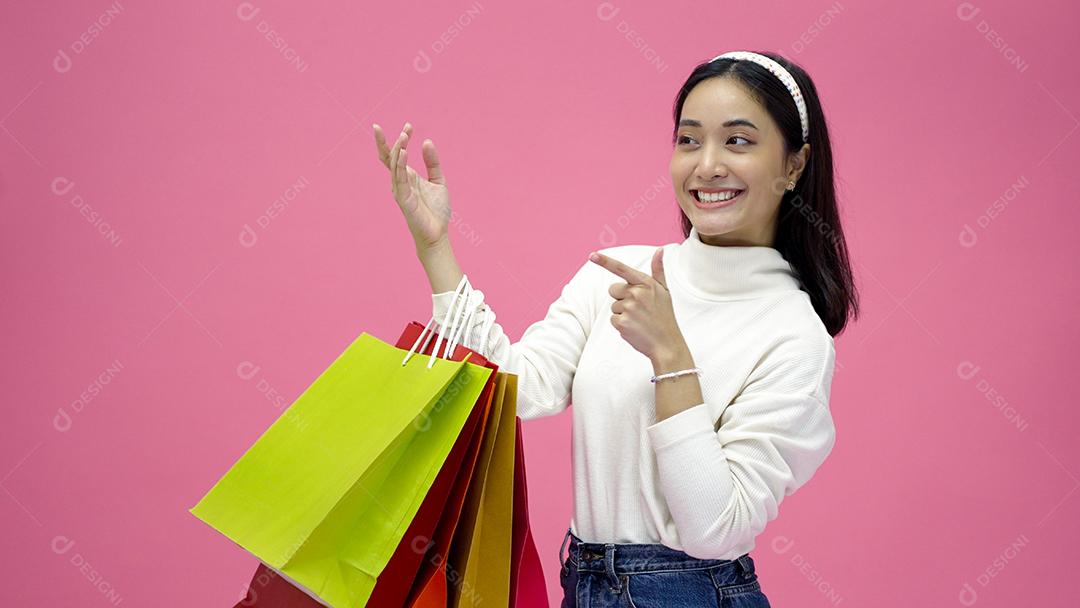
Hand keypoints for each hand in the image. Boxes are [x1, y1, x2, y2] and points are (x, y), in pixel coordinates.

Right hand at [372, 121, 450, 250]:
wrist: (437, 233)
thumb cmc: (436, 210)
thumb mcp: (438, 180)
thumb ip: (432, 162)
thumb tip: (426, 141)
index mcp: (408, 176)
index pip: (397, 155)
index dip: (399, 140)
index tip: (408, 125)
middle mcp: (400, 181)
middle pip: (390, 157)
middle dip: (394, 141)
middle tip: (406, 127)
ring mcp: (400, 189)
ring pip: (394, 165)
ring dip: (399, 149)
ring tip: (405, 135)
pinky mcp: (403, 198)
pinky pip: (399, 179)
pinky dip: (400, 164)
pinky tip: (404, 152)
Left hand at [589, 247, 684, 362]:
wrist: (666, 343)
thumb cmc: (664, 316)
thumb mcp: (664, 291)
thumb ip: (658, 270)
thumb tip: (660, 250)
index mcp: (646, 283)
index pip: (622, 269)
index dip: (605, 261)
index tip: (592, 255)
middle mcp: (637, 293)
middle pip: (613, 289)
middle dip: (621, 297)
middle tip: (638, 308)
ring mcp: (628, 308)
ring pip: (613, 305)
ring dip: (623, 312)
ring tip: (639, 319)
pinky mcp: (622, 322)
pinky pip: (613, 319)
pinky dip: (621, 324)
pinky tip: (635, 328)